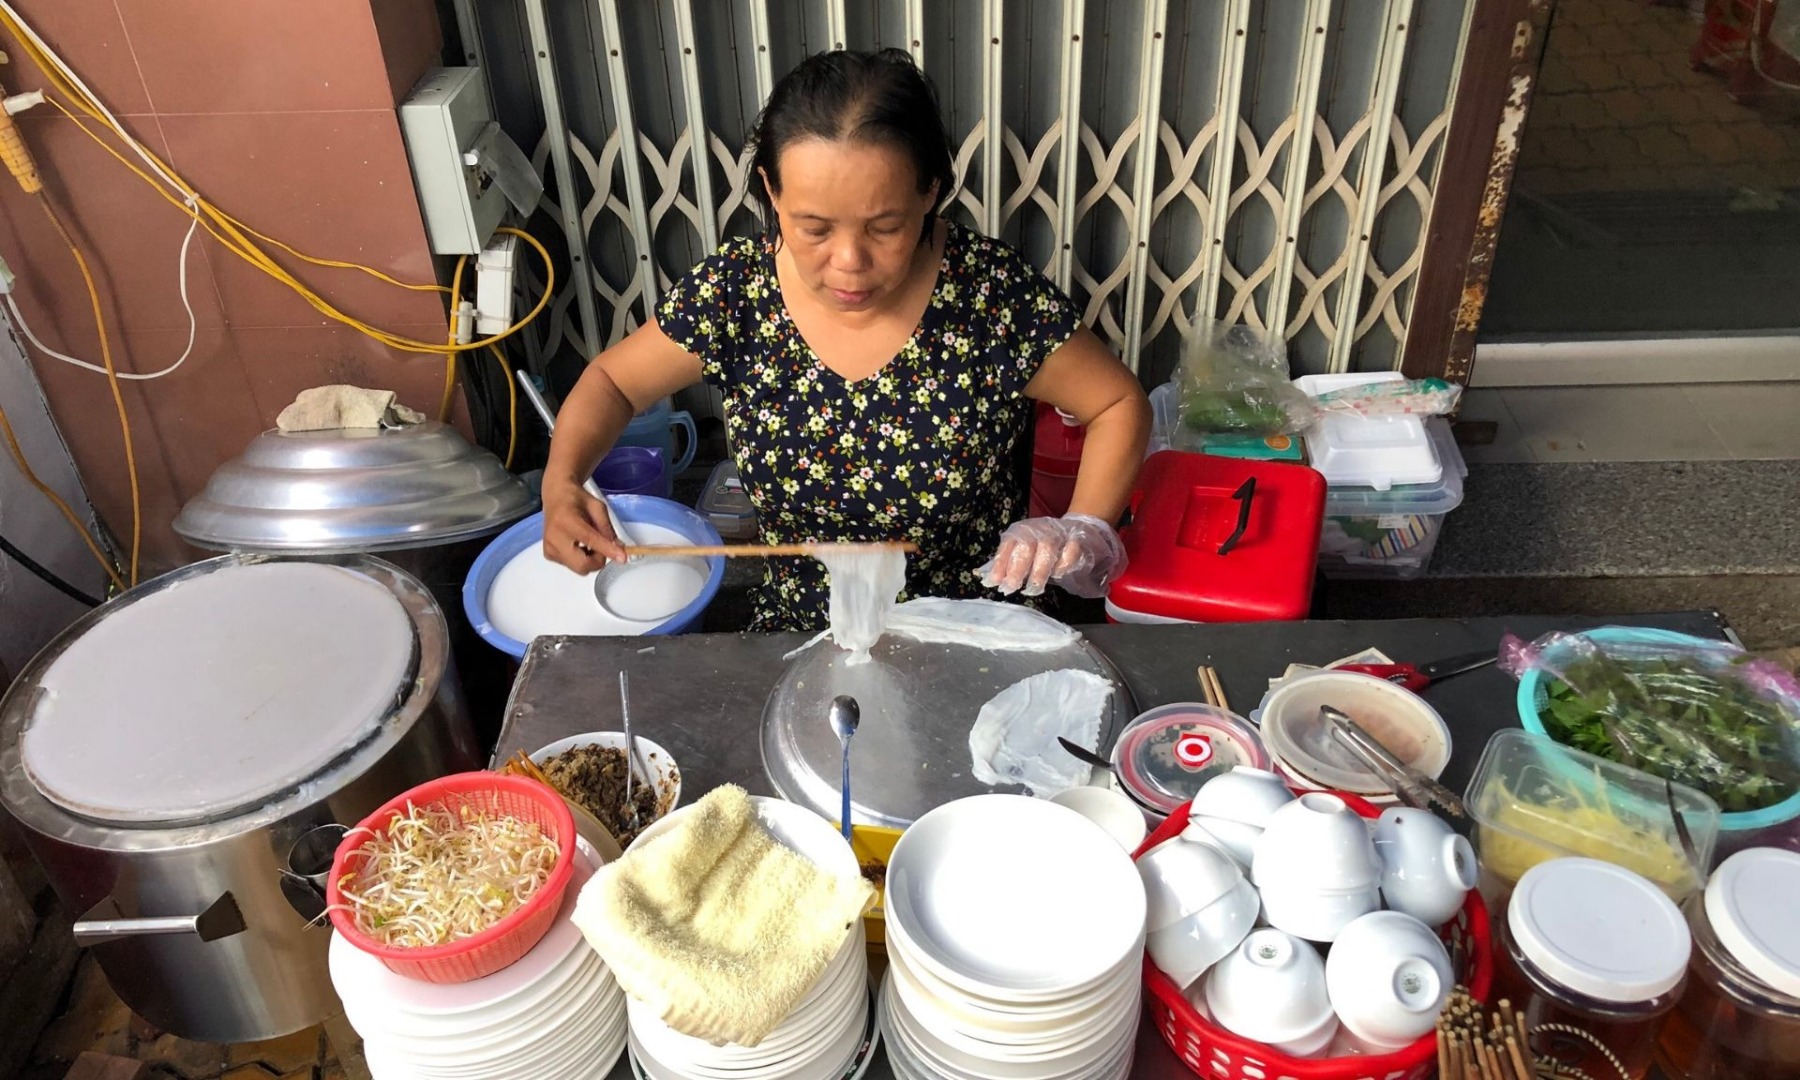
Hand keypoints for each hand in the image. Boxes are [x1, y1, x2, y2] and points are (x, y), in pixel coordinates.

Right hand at [541, 479, 626, 572]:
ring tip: (589, 543)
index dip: (608, 550)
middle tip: (603, 547)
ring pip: (579, 568)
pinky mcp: (549, 555)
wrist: (556, 498)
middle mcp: (555, 537)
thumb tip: (618, 548)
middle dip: (598, 560)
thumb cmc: (577, 500)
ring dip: (590, 560)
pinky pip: (572, 566)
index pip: (591, 541)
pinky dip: (581, 559)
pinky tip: (579, 545)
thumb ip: (607, 528)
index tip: (622, 558)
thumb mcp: (598, 508)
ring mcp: (550, 548)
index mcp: (567, 521)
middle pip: (582, 565)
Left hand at [978, 513, 1126, 597]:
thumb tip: (986, 578)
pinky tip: (1057, 575)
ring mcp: (1058, 533)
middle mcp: (1038, 529)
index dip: (1000, 564)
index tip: (993, 582)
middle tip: (1010, 588)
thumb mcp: (1023, 551)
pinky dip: (1063, 563)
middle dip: (1017, 569)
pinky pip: (1071, 550)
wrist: (1077, 529)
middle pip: (1025, 546)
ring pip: (1047, 548)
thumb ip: (1006, 564)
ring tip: (1032, 589)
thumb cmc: (1043, 546)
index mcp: (1021, 531)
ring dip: (1038, 571)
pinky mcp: (1077, 539)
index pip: (1007, 545)